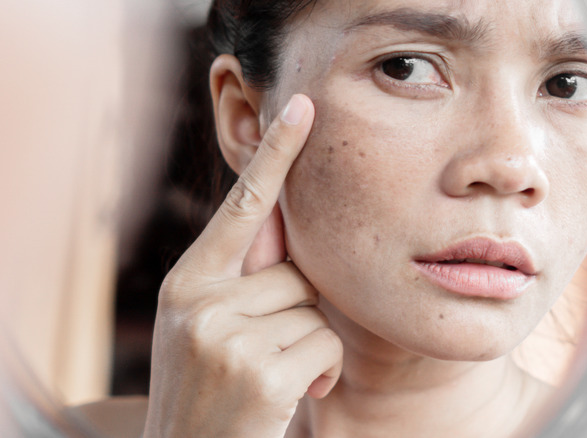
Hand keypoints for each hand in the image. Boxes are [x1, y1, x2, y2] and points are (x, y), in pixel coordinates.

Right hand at [143, 95, 342, 437]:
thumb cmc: (212, 391)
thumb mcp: (208, 327)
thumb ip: (244, 277)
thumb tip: (283, 215)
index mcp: (187, 283)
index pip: (240, 207)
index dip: (274, 154)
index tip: (303, 107)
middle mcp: (198, 302)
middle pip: (297, 271)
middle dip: (299, 311)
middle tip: (267, 351)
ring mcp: (225, 339)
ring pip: (316, 309)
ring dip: (311, 345)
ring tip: (274, 377)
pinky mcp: (259, 373)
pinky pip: (326, 345)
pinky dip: (323, 371)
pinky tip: (290, 396)